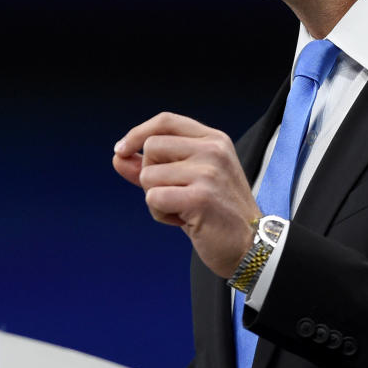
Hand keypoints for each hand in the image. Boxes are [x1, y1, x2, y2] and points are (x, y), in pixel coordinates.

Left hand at [113, 112, 260, 277]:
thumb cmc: (216, 212)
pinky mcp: (200, 198)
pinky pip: (153, 198)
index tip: (121, 150)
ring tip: (182, 209)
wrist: (250, 246)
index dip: (137, 133)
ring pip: (148, 175)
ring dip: (155, 198)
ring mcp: (208, 172)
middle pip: (152, 147)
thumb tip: (118, 157)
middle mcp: (212, 150)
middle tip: (174, 194)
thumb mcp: (188, 180)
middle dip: (150, 174)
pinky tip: (183, 221)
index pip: (166, 121)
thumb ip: (154, 166)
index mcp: (214, 139)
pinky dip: (160, 214)